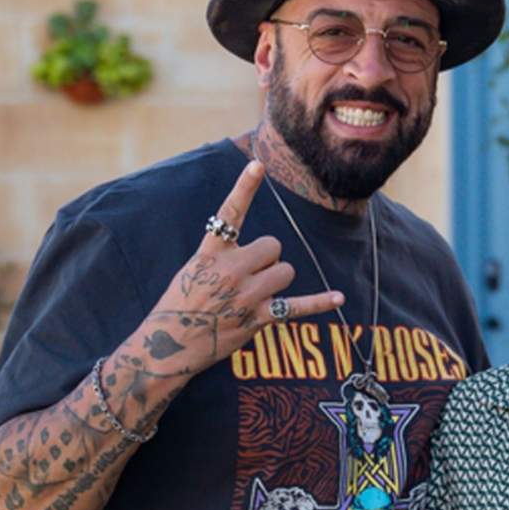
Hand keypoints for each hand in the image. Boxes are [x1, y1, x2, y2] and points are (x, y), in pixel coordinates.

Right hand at [136, 160, 342, 375]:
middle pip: (274, 246)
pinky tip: (340, 297)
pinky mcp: (258, 317)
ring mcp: (246, 294)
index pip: (230, 214)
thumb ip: (223, 253)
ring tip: (254, 295)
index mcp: (211, 253)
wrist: (168, 345)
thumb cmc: (181, 304)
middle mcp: (230, 270)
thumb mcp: (193, 268)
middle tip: (247, 277)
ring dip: (276, 281)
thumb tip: (263, 250)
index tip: (258, 164)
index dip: (244, 188)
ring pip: (286, 271)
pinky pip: (297, 306)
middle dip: (267, 259)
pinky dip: (320, 302)